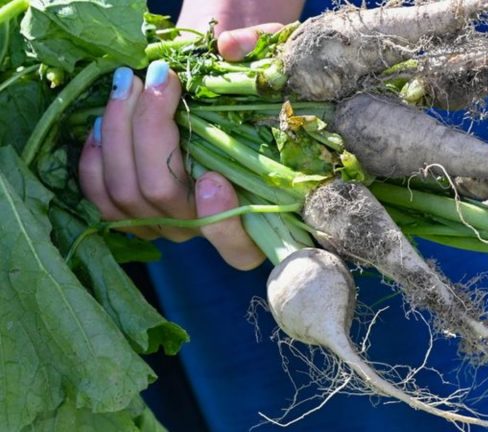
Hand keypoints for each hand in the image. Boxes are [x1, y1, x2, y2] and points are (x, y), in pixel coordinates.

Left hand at [78, 24, 282, 269]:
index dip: (222, 222)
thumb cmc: (256, 110)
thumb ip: (262, 72)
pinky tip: (101, 126)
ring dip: (118, 133)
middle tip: (156, 79)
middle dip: (150, 130)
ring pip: (126, 193)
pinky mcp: (135, 218)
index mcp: (252, 223)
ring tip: (126, 85)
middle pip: (164, 195)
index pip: (238, 249)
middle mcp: (205, 231)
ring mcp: (166, 226)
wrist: (232, 120)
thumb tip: (230, 48)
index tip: (215, 180)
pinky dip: (96, 161)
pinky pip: (103, 201)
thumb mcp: (273, 91)